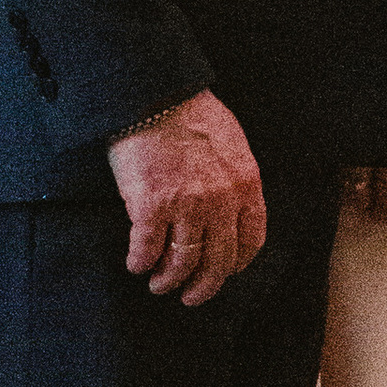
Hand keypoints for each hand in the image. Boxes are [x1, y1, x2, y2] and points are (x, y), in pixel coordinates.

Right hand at [109, 89, 266, 305]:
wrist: (152, 91)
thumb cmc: (188, 108)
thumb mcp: (230, 140)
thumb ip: (233, 175)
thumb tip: (228, 205)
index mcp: (245, 183)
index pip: (251, 240)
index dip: (236, 263)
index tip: (225, 271)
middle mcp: (221, 201)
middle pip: (218, 262)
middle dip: (204, 287)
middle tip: (190, 296)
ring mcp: (186, 205)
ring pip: (182, 263)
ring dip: (169, 280)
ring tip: (159, 284)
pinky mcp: (151, 206)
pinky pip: (146, 250)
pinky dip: (140, 263)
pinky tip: (135, 264)